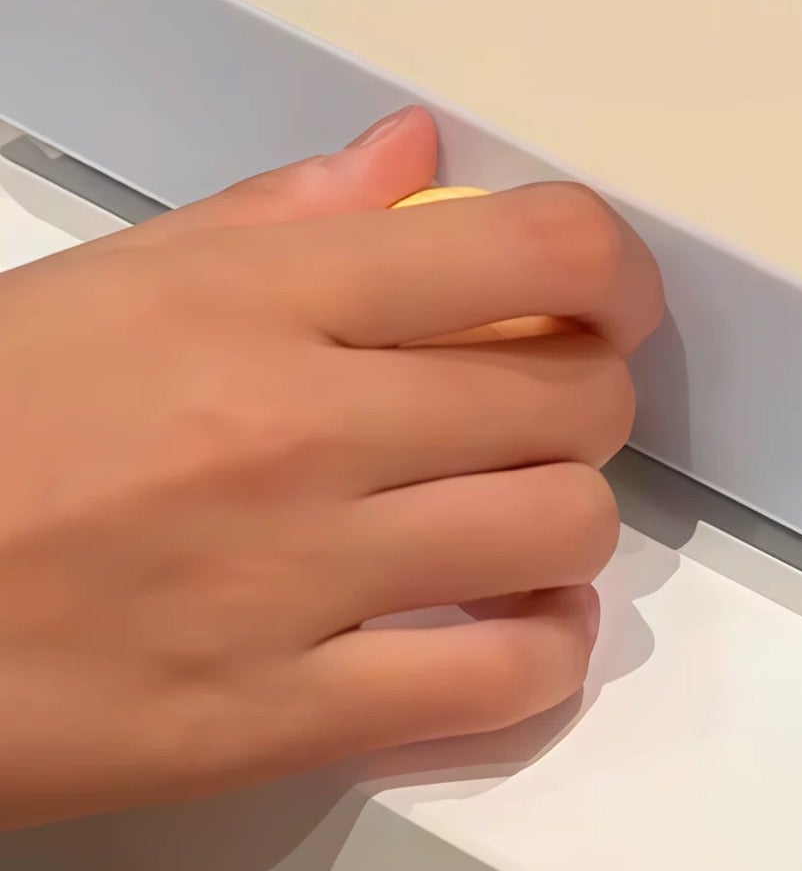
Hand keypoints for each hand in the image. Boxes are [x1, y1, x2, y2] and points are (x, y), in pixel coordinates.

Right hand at [0, 107, 663, 829]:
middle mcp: (305, 425)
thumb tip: (412, 153)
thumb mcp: (115, 280)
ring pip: (561, 528)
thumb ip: (284, 212)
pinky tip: (514, 630)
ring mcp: (296, 575)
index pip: (538, 250)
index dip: (618, 272)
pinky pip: (492, 683)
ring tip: (520, 516)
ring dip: (566, 521)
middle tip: (546, 407)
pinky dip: (539, 655)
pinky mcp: (267, 717)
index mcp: (268, 298)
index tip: (612, 298)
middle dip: (589, 395)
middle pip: (574, 395)